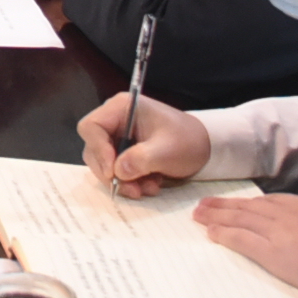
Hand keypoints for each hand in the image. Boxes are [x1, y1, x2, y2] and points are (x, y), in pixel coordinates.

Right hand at [78, 90, 209, 197]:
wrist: (206, 148)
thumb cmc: (187, 140)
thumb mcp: (167, 150)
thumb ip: (141, 159)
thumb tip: (118, 171)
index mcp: (122, 108)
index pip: (92, 127)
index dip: (98, 150)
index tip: (113, 172)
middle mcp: (115, 120)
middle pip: (94, 148)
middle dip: (111, 172)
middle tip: (130, 189)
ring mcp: (119, 137)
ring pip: (104, 163)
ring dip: (123, 181)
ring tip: (147, 188)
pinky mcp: (125, 152)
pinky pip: (116, 170)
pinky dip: (130, 182)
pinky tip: (150, 185)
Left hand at [193, 193, 297, 297]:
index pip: (269, 203)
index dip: (248, 203)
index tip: (235, 203)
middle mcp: (289, 214)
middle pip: (250, 208)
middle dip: (226, 206)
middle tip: (205, 205)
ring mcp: (279, 232)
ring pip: (241, 219)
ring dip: (218, 217)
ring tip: (200, 215)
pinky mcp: (275, 253)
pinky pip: (242, 239)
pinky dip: (225, 234)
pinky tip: (212, 233)